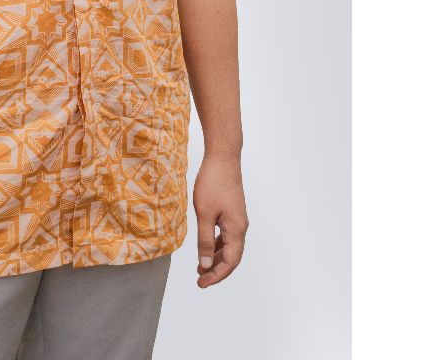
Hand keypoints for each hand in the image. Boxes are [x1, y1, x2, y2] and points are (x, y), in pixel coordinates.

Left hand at [192, 154, 248, 287]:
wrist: (223, 157)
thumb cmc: (213, 182)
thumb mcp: (204, 213)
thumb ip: (204, 240)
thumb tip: (205, 264)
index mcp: (236, 230)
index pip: (230, 262)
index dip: (216, 275)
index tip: (201, 283)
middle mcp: (241, 227)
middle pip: (232, 257)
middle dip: (216, 270)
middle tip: (200, 279)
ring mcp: (238, 219)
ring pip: (229, 246)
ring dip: (216, 257)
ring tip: (201, 266)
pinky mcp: (233, 212)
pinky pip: (227, 235)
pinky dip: (217, 244)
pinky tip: (206, 246)